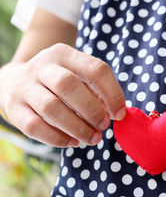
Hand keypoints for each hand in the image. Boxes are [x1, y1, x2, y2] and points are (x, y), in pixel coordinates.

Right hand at [0, 43, 125, 146]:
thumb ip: (99, 92)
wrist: (17, 82)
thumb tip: (119, 113)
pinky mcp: (14, 108)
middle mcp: (42, 66)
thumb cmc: (61, 84)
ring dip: (77, 127)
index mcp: (65, 54)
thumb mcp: (79, 77)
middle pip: (68, 85)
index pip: (95, 69)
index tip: (120, 114)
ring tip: (93, 138)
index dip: (113, 93)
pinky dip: (58, 138)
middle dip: (91, 110)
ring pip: (51, 108)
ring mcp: (24, 86)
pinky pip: (35, 126)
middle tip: (103, 126)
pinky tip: (73, 142)